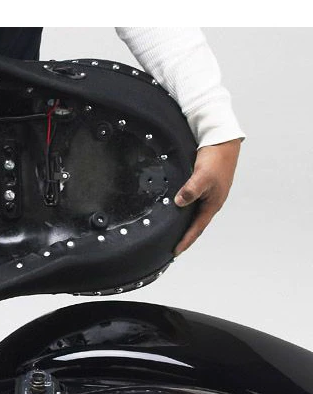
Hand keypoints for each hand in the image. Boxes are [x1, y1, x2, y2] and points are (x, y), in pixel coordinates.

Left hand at [172, 138, 241, 255]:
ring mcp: (207, 195)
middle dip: (184, 236)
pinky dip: (183, 210)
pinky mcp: (203, 187)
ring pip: (193, 214)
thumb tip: (179, 202)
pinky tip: (174, 211)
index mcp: (213, 204)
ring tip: (170, 233)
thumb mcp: (202, 176)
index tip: (175, 252)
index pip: (197, 228)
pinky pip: (191, 203)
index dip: (186, 241)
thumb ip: (191, 190)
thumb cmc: (216, 159)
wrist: (223, 141)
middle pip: (195, 224)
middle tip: (170, 247)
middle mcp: (210, 202)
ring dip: (183, 224)